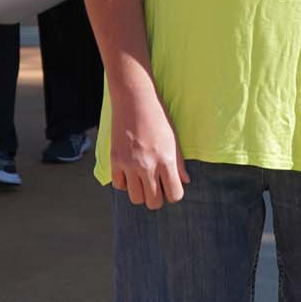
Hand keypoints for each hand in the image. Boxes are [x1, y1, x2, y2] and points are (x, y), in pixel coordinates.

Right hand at [110, 77, 189, 210]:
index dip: (174, 194)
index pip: (174, 195)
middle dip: (157, 198)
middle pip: (153, 202)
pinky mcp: (115, 160)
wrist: (134, 99)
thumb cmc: (158, 117)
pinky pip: (119, 185)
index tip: (171, 186)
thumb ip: (179, 163)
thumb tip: (185, 182)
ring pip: (135, 198)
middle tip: (156, 185)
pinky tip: (130, 172)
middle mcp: (148, 165)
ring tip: (143, 180)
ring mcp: (129, 164)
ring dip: (140, 192)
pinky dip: (125, 183)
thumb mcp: (174, 139)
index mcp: (166, 160)